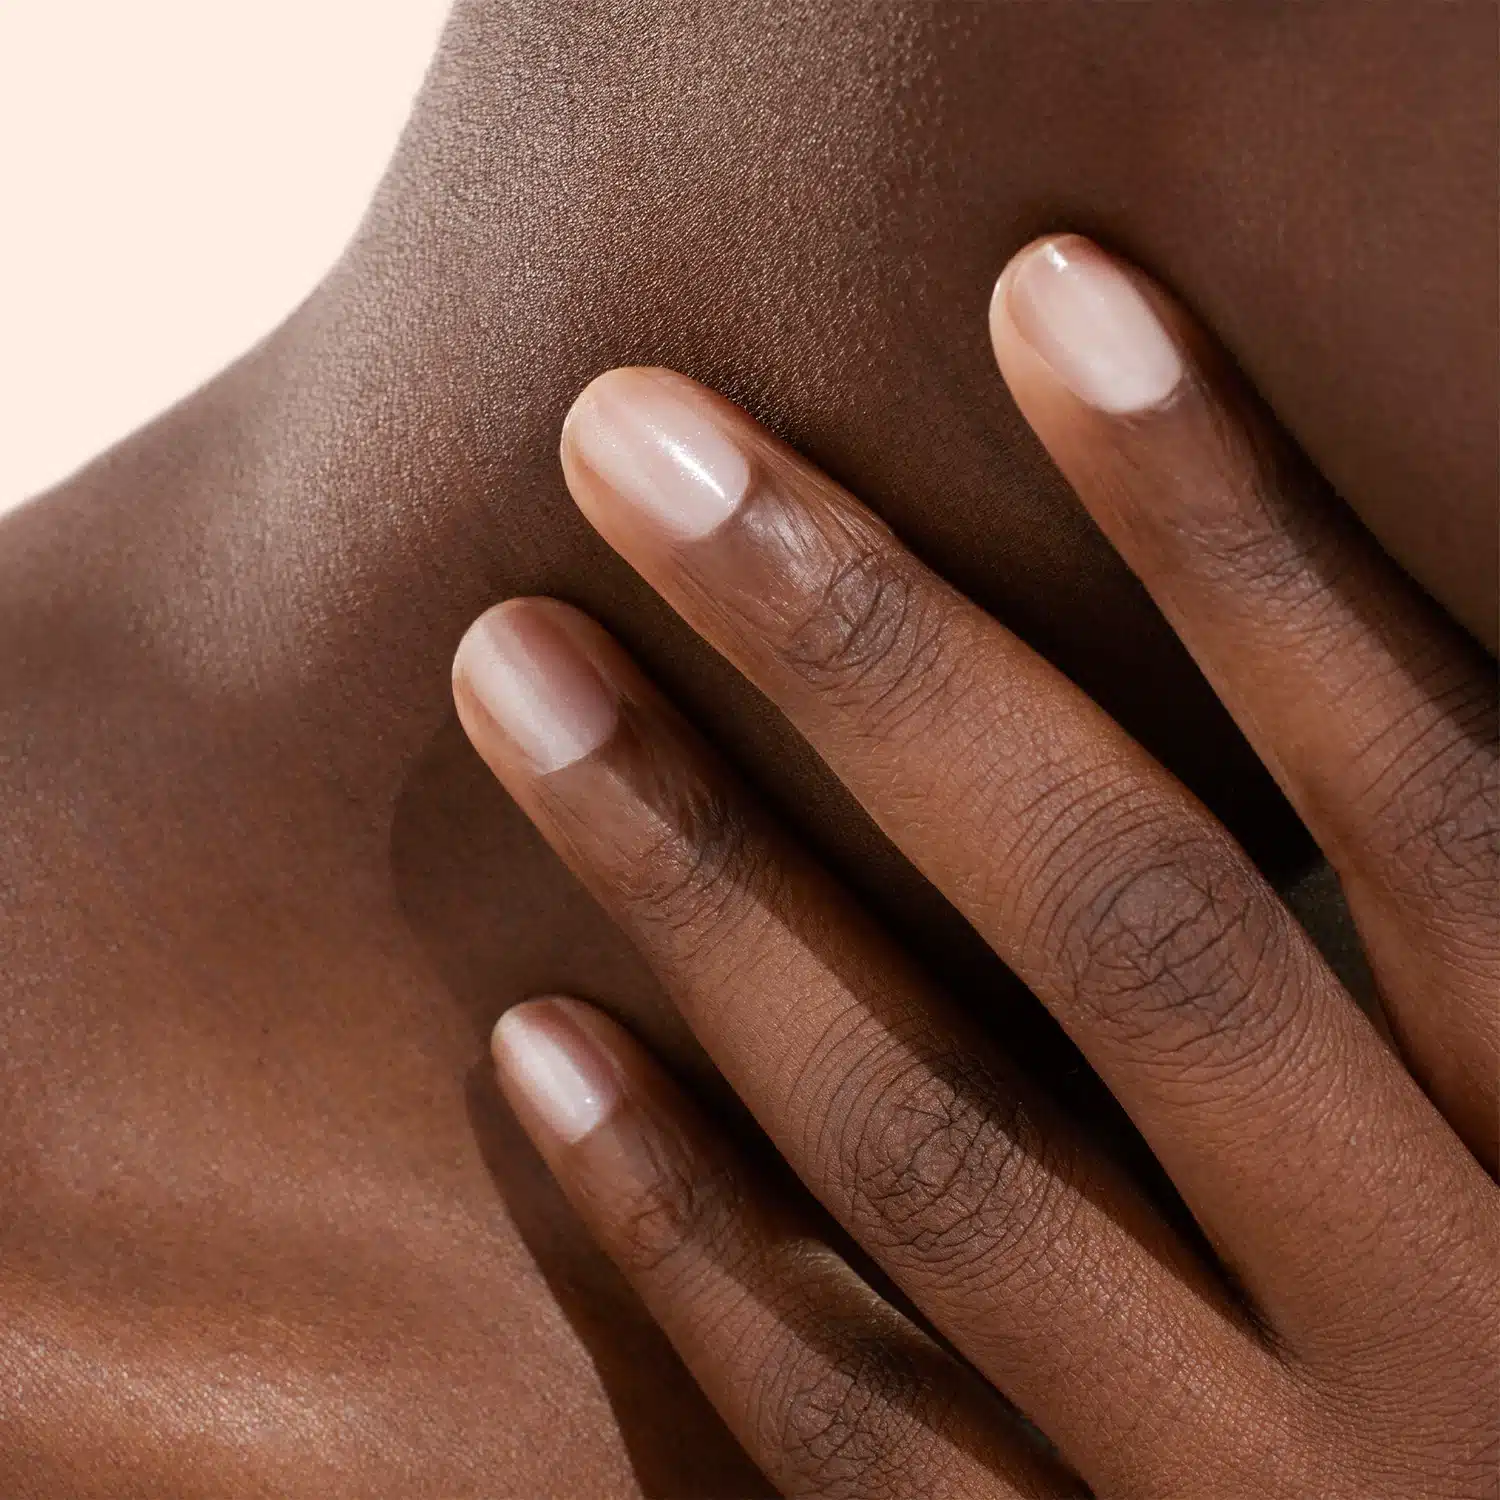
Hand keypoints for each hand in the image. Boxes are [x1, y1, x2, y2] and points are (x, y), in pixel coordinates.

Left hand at [452, 236, 1496, 1497]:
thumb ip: (1438, 941)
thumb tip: (1269, 674)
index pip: (1435, 799)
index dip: (1243, 538)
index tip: (1052, 300)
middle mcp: (1441, 1330)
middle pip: (1138, 929)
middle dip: (873, 657)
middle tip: (636, 444)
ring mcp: (1243, 1498)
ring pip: (942, 1157)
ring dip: (709, 885)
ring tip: (518, 670)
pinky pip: (846, 1431)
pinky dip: (686, 1226)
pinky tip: (540, 1043)